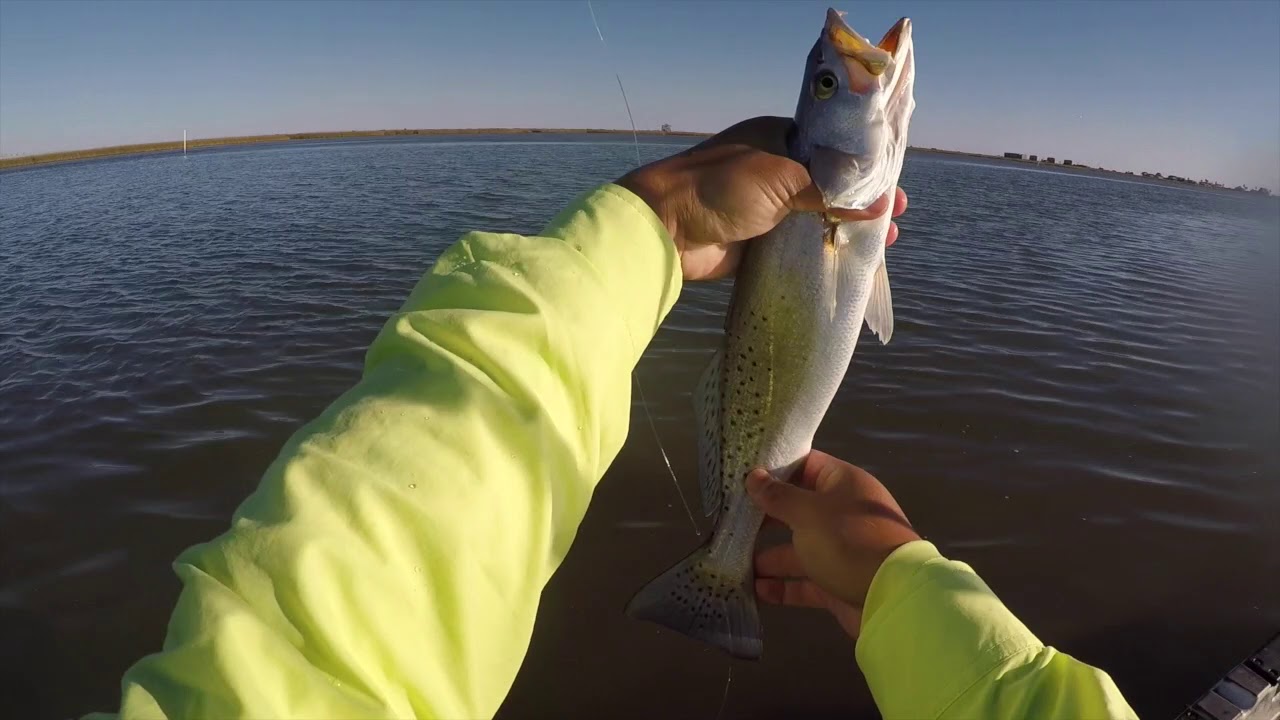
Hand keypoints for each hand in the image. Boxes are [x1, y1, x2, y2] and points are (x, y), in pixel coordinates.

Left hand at [616, 116, 908, 280]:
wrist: (666, 228)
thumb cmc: (719, 187)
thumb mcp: (780, 179)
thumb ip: (828, 192)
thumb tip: (877, 205)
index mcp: (778, 138)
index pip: (831, 147)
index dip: (863, 164)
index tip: (892, 179)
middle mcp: (775, 168)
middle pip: (830, 183)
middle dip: (862, 199)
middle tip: (896, 213)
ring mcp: (767, 205)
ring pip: (818, 215)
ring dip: (848, 226)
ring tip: (885, 240)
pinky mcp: (760, 239)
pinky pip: (800, 243)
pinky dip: (824, 249)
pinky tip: (852, 259)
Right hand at [746, 450, 919, 637]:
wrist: (893, 598)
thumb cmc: (849, 541)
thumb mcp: (809, 513)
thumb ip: (778, 496)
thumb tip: (753, 476)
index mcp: (843, 484)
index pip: (805, 466)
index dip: (775, 469)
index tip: (741, 474)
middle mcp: (841, 514)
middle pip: (797, 509)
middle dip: (764, 517)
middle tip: (728, 520)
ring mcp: (840, 550)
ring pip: (797, 549)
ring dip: (767, 556)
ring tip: (733, 561)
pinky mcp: (836, 582)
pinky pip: (804, 581)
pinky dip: (782, 586)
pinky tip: (755, 589)